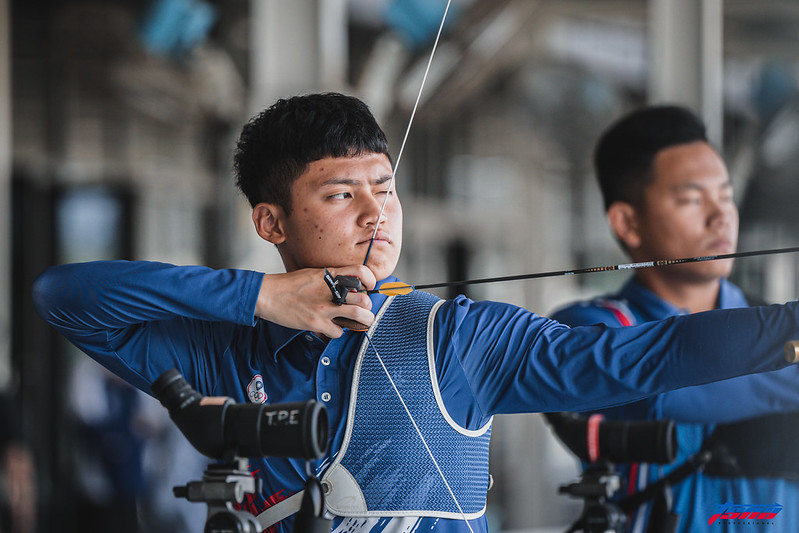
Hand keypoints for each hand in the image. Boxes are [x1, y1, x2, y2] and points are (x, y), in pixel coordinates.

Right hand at [255, 266, 376, 337]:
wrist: (267, 294)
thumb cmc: (288, 284)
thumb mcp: (313, 274)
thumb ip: (331, 279)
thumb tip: (349, 287)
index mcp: (329, 275)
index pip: (361, 271)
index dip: (371, 279)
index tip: (370, 286)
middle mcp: (330, 290)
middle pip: (364, 299)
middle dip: (368, 307)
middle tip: (364, 310)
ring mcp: (324, 307)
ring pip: (358, 315)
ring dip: (364, 320)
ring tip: (361, 321)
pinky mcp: (316, 323)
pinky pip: (339, 332)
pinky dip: (337, 332)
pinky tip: (331, 327)